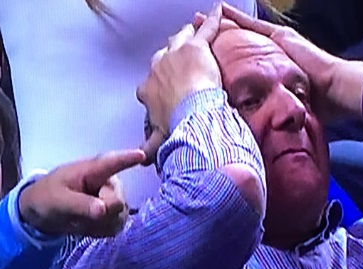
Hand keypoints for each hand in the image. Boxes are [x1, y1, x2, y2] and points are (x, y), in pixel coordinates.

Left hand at [19, 150, 144, 236]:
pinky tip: (87, 226)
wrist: (42, 214)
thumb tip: (104, 210)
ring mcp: (113, 198)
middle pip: (117, 203)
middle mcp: (109, 183)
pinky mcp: (114, 214)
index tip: (142, 155)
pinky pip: (116, 227)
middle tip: (80, 215)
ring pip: (119, 218)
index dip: (128, 159)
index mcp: (94, 170)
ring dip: (99, 225)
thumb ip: (81, 204)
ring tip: (81, 220)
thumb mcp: (58, 200)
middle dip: (100, 214)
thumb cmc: (48, 198)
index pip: (114, 163)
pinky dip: (100, 230)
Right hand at [137, 4, 223, 163]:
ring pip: (179, 39)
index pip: (150, 83)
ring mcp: (175, 55)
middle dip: (169, 57)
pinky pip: (205, 30)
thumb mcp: (160, 137)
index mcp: (148, 89)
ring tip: (192, 31)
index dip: (158, 84)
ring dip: (186, 36)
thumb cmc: (176, 126)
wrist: (189, 114)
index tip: (164, 88)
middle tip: (179, 58)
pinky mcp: (196, 48)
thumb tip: (144, 160)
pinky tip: (218, 12)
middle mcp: (157, 68)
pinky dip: (212, 22)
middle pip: (162, 57)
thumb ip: (152, 147)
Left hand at [200, 3, 362, 120]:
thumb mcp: (286, 111)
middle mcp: (273, 53)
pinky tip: (221, 11)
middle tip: (195, 31)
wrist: (335, 90)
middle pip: (238, 43)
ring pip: (242, 30)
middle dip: (217, 37)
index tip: (205, 58)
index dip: (223, 58)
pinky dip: (237, 18)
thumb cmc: (319, 104)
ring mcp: (277, 42)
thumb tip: (257, 134)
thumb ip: (271, 115)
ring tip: (199, 19)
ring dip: (221, 24)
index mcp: (273, 71)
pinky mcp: (281, 36)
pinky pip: (254, 25)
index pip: (243, 62)